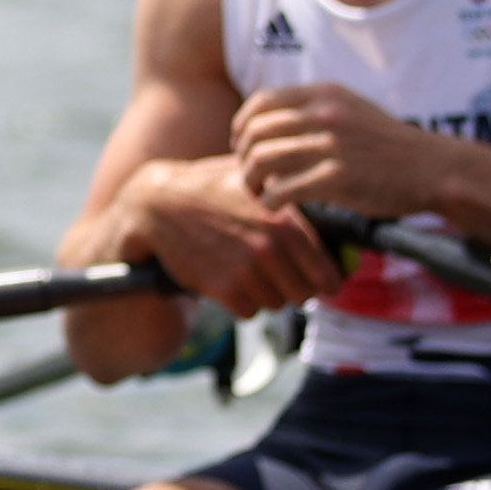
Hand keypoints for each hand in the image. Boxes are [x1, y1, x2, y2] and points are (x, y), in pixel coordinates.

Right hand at [115, 153, 348, 315]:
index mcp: (283, 220)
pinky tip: (232, 280)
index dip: (329, 280)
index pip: (326, 272)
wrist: (157, 206)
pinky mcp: (222, 288)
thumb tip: (333, 206)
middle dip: (297, 289)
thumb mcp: (253, 178)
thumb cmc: (210, 188)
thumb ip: (291, 191)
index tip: (327, 283)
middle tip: (283, 277)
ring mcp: (244, 270)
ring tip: (251, 272)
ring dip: (268, 295)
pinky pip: (249, 311)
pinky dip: (243, 302)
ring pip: (276, 305)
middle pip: (304, 294)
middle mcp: (267, 247)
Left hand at [231, 84, 464, 233]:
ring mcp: (331, 146)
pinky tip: (277, 206)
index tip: (242, 145)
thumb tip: (270, 123)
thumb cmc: (389, 146)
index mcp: (325, 94)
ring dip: (251, 181)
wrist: (435, 169)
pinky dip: (270, 201)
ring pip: (262, 160)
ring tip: (258, 193)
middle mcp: (324, 114)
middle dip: (242, 157)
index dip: (242, 125)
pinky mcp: (337, 179)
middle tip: (249, 176)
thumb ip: (315, 110)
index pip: (262, 102)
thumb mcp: (352, 110)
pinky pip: (282, 190)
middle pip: (256, 133)